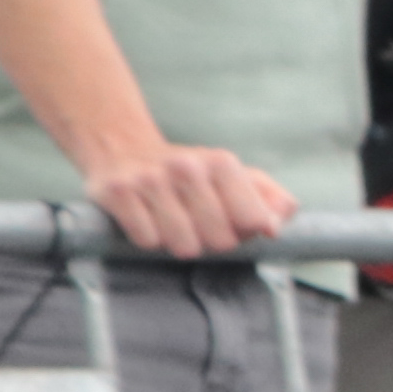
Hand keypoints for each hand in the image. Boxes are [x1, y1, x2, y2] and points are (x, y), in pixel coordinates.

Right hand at [76, 140, 292, 260]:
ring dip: (179, 242)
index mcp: (222, 163)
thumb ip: (270, 200)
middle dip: (212, 240)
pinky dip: (148, 238)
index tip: (231, 221)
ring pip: (184, 245)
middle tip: (196, 223)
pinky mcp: (117, 192)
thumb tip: (275, 228)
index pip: (254, 222)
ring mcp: (150, 179)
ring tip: (171, 221)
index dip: (244, 231)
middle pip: (221, 240)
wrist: (121, 146)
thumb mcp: (235, 176)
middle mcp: (187, 167)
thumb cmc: (189, 172)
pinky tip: (145, 218)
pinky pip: (147, 241)